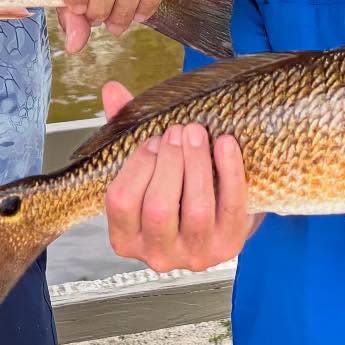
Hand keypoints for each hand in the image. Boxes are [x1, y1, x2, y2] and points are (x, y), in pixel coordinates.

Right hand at [101, 81, 258, 272]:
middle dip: (170, 161)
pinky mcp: (229, 246)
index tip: (152, 139)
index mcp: (126, 237)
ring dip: (197, 163)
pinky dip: (230, 171)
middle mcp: (157, 254)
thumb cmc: (171, 188)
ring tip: (197, 132)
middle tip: (178, 130)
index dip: (137, 165)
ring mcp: (195, 254)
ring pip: (196, 210)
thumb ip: (125, 129)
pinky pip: (232, 207)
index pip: (121, 202)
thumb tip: (112, 90)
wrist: (214, 215)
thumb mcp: (144, 165)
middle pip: (159, 207)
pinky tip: (225, 144)